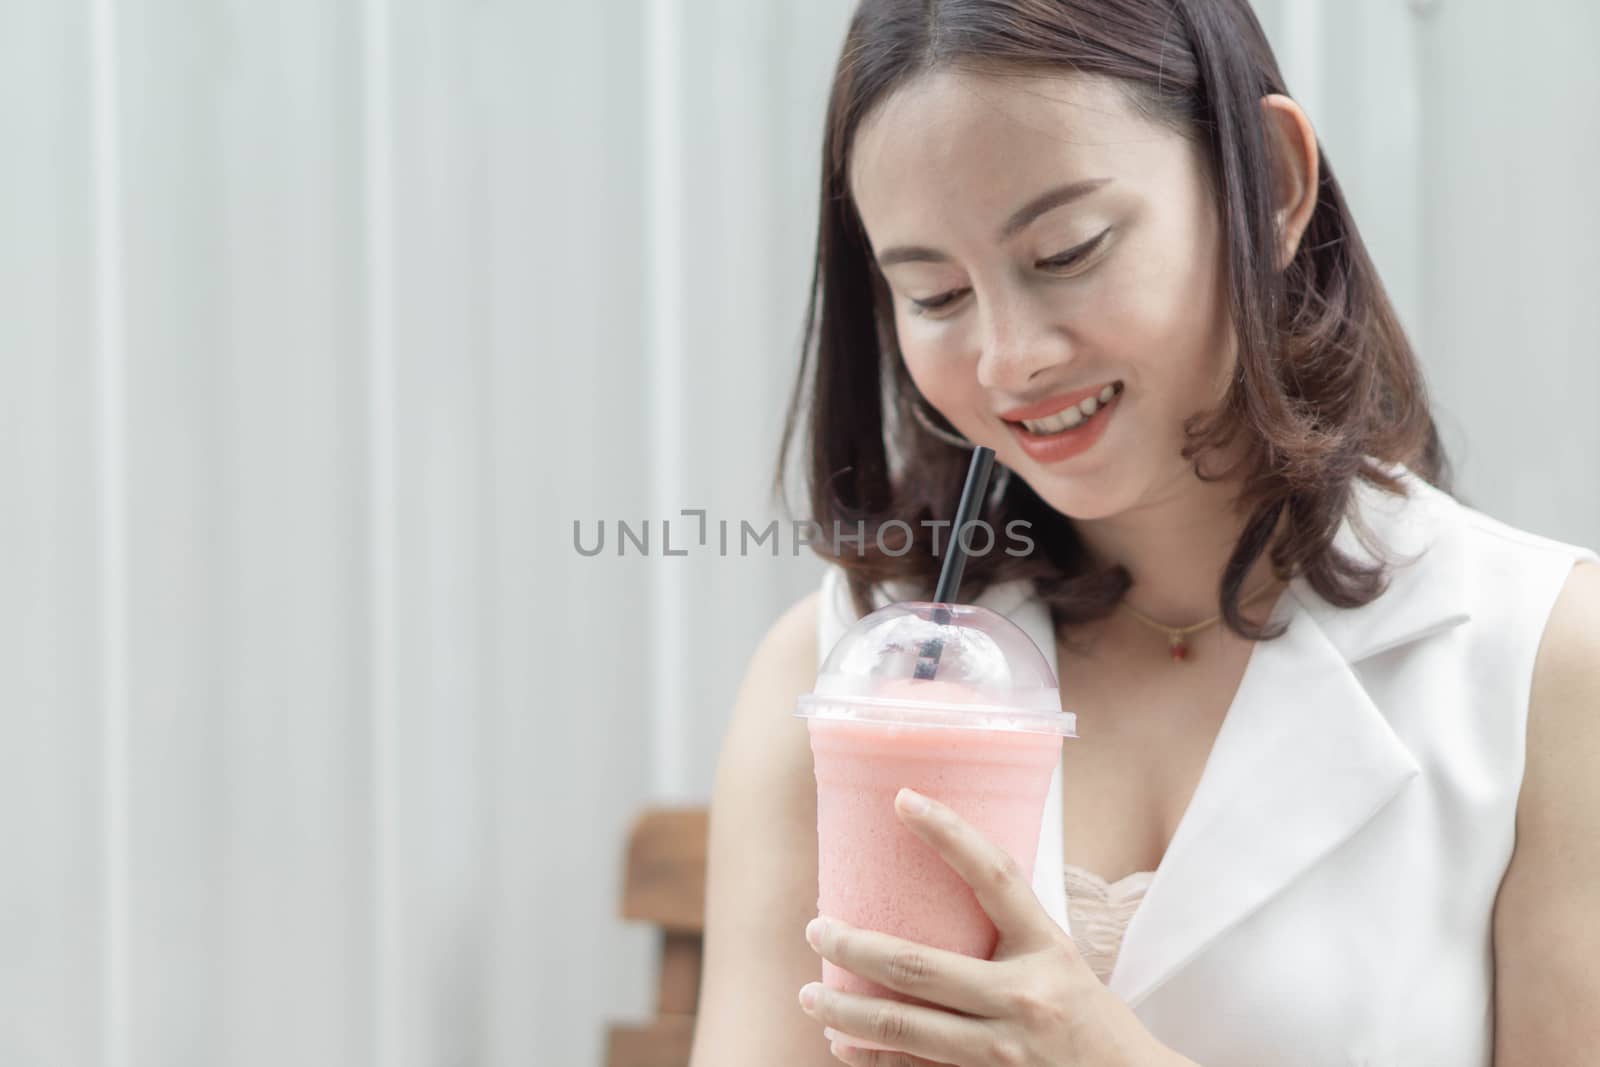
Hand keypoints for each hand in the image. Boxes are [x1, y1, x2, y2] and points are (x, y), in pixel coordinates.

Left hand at [798, 788, 1176, 1066]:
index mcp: (1047, 949)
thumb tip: (947, 881)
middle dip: (851, 946)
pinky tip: (843, 1046)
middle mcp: (1023, 998)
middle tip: (816, 930)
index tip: (902, 799)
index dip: (947, 831)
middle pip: (916, 966)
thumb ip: (1012, 933)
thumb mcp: (1063, 964)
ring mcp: (1002, 1051)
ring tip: (812, 997)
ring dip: (845, 1012)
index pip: (993, 874)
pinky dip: (872, 1058)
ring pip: (903, 1029)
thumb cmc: (1094, 1023)